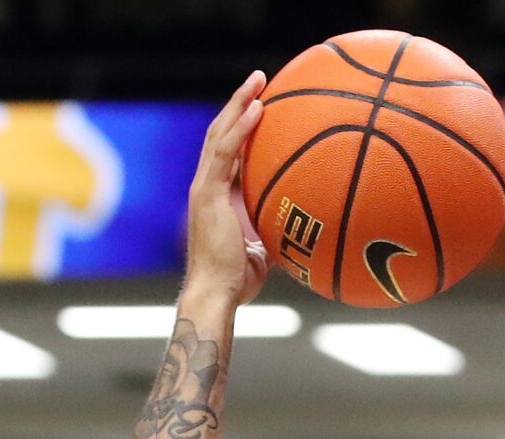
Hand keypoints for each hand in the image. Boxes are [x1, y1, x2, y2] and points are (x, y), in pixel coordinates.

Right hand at [184, 75, 270, 305]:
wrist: (216, 293)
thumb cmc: (237, 281)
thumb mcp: (261, 252)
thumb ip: (272, 236)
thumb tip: (300, 234)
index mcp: (215, 195)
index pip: (226, 151)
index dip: (240, 127)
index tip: (260, 107)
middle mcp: (205, 185)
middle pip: (220, 133)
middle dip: (238, 104)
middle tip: (259, 81)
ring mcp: (204, 186)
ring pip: (219, 133)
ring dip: (239, 103)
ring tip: (258, 80)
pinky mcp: (208, 192)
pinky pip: (225, 152)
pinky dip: (241, 127)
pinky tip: (258, 108)